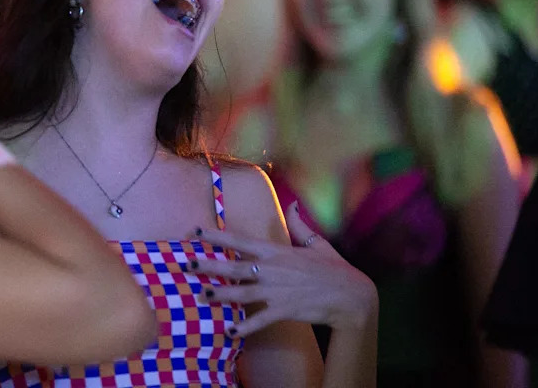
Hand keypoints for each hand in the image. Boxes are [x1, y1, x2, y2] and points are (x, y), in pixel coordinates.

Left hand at [193, 202, 376, 336]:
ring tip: (201, 295)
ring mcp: (276, 291)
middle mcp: (272, 270)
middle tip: (185, 265)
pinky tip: (229, 332)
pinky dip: (244, 327)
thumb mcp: (317, 243)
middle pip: (233, 267)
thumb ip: (300, 225)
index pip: (240, 241)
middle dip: (207, 266)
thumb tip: (293, 204)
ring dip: (220, 294)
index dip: (216, 237)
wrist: (351, 295)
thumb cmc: (334, 268)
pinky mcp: (283, 310)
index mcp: (276, 251)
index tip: (196, 232)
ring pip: (240, 293)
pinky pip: (259, 320)